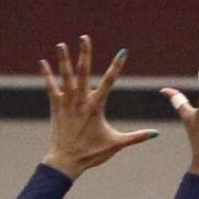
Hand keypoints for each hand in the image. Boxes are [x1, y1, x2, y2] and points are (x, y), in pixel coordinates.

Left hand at [40, 35, 157, 178]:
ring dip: (63, 60)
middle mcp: (81, 100)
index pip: (109, 81)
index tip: (123, 52)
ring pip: (65, 76)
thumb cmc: (92, 153)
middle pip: (83, 72)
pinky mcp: (55, 106)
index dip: (116, 66)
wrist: (66, 161)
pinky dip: (47, 75)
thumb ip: (136, 137)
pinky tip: (43, 62)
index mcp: (96, 106)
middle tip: (85, 37)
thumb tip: (155, 134)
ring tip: (61, 44)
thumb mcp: (116, 144)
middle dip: (85, 53)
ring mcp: (67, 102)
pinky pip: (50, 87)